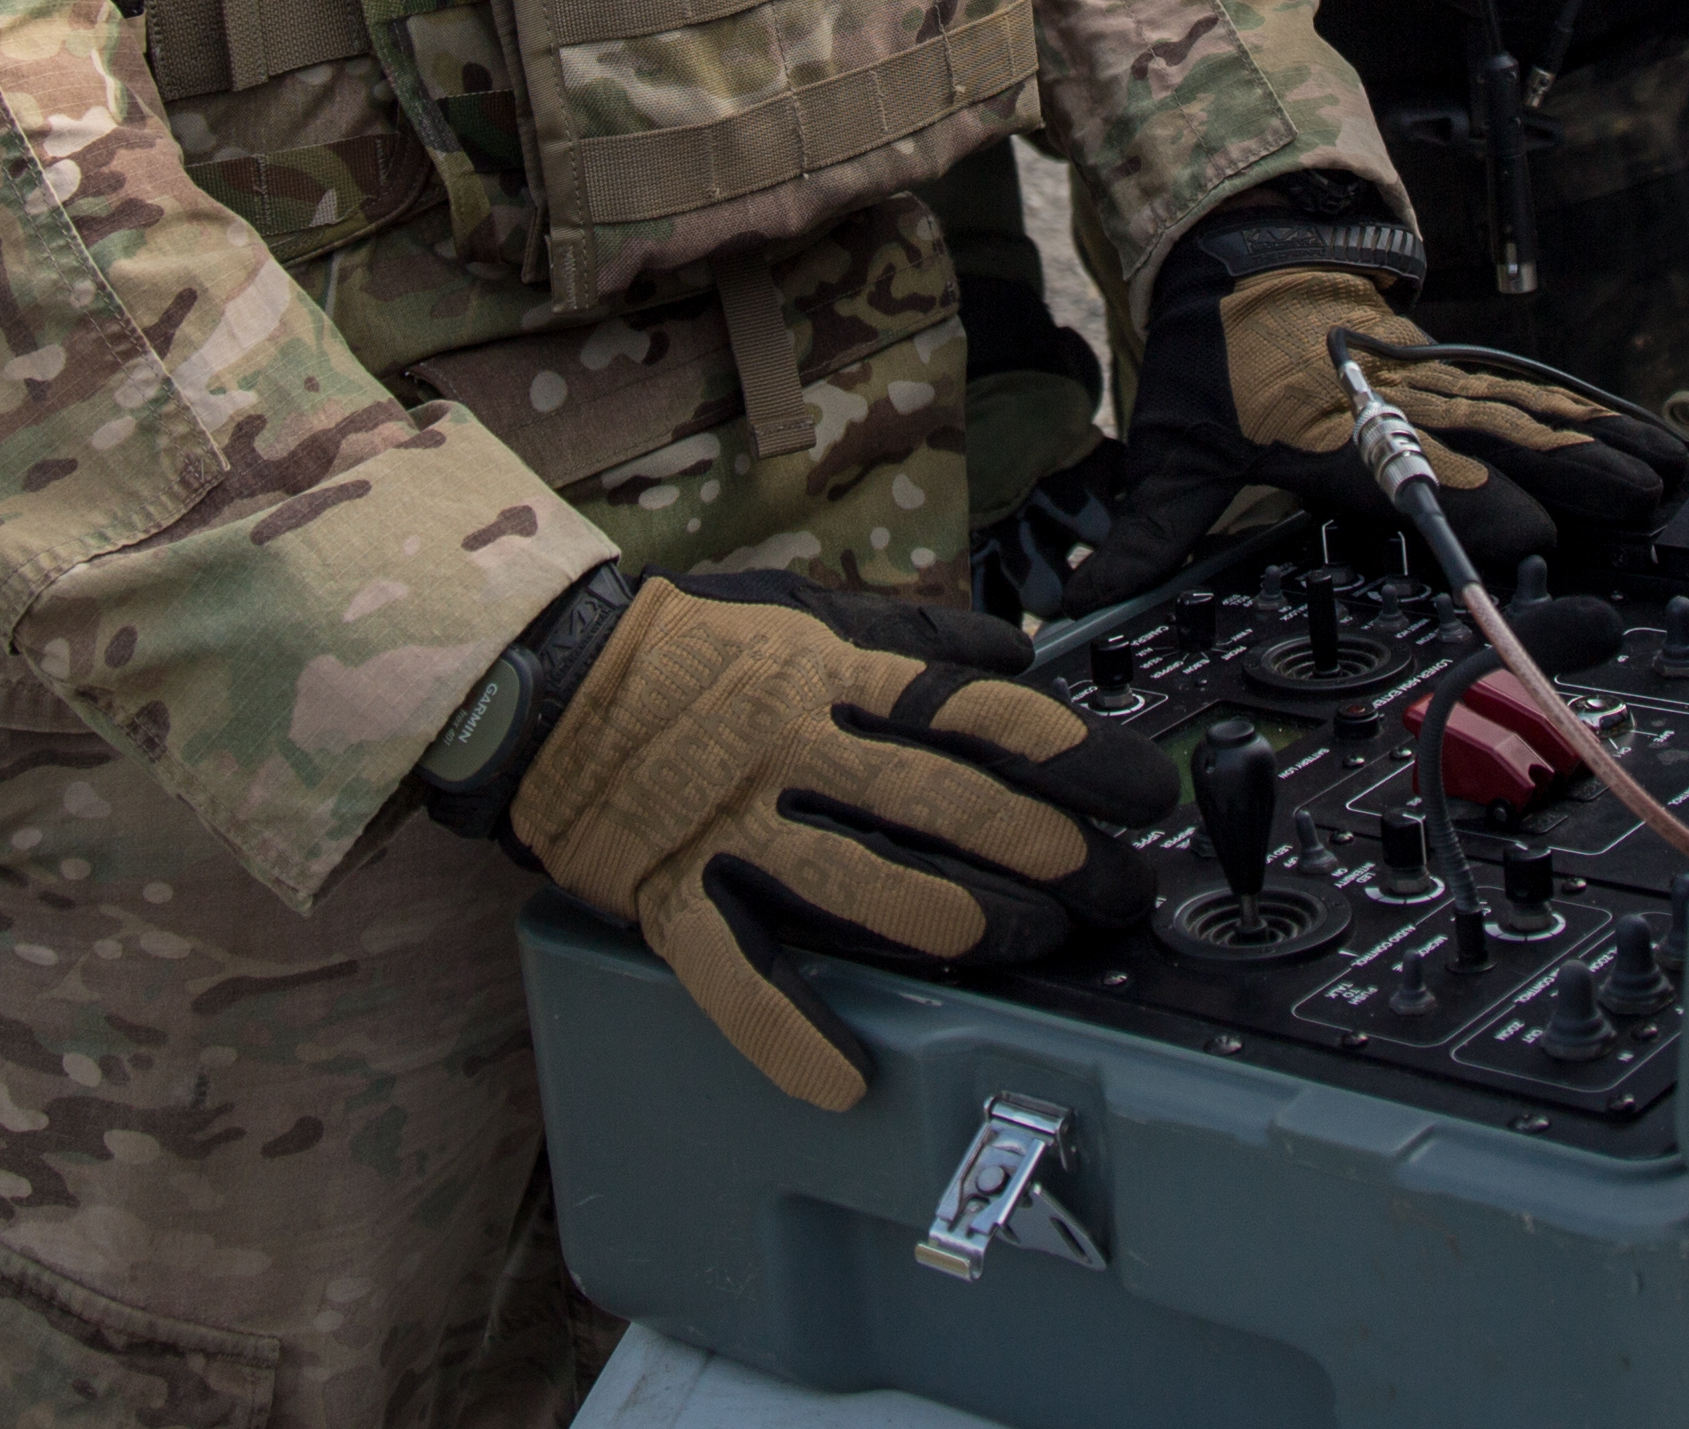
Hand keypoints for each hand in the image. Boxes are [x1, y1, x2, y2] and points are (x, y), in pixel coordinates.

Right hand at [510, 570, 1173, 1109]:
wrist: (544, 679)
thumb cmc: (688, 647)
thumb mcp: (803, 612)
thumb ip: (910, 636)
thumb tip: (1014, 656)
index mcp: (831, 676)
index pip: (975, 713)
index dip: (1070, 753)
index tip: (1143, 789)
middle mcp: (791, 748)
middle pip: (939, 803)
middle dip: (1044, 850)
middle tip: (1116, 888)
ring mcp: (732, 828)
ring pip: (858, 884)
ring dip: (957, 922)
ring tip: (1034, 946)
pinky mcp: (673, 894)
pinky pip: (732, 971)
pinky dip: (787, 1029)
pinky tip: (845, 1076)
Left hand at [1064, 260, 1688, 610]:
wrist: (1233, 240)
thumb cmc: (1212, 354)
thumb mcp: (1172, 444)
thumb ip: (1147, 533)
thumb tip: (1081, 598)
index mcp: (1330, 436)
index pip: (1407, 475)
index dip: (1467, 504)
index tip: (1527, 536)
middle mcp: (1393, 407)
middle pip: (1491, 441)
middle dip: (1568, 473)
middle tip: (1638, 504)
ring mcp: (1431, 381)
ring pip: (1525, 412)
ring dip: (1596, 443)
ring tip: (1663, 473)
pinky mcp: (1451, 366)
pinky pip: (1528, 389)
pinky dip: (1589, 409)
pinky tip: (1640, 429)